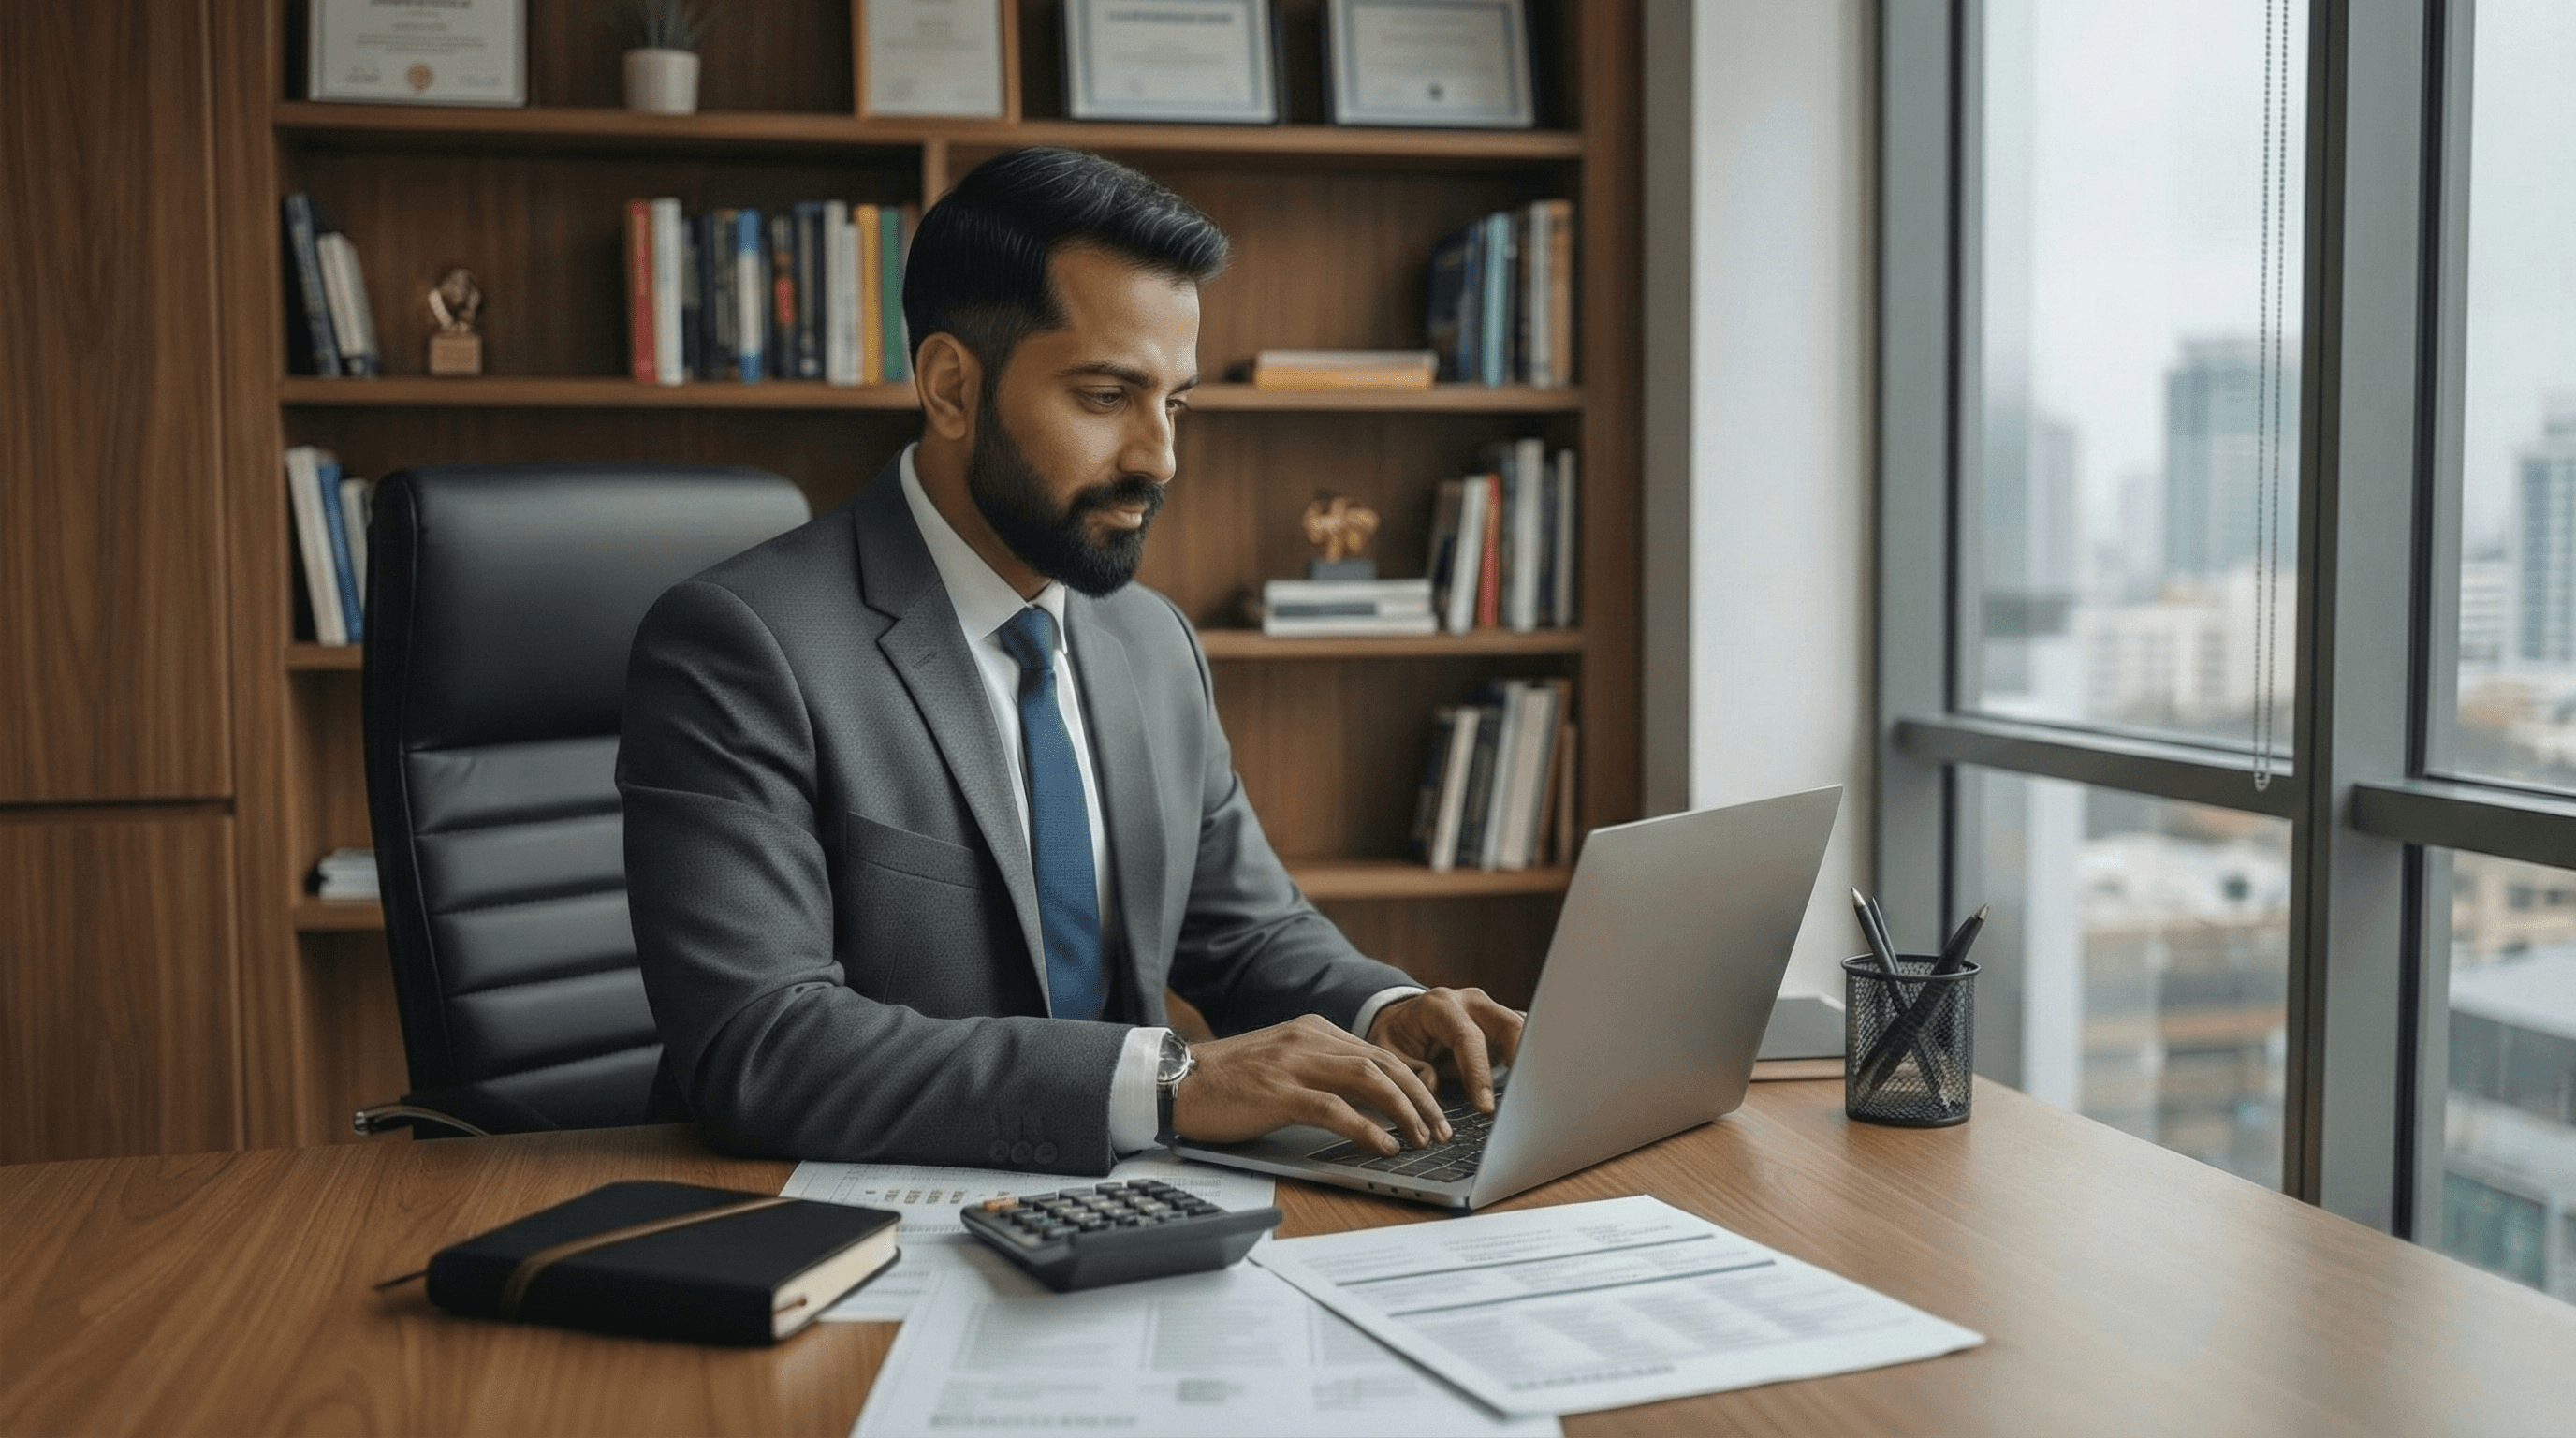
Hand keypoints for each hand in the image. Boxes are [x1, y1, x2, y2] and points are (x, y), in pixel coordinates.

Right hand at [1168, 1014, 1449, 1155]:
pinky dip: (1368, 1128)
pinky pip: (1336, 1109)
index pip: (1379, 1052)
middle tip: (1442, 1128)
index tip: (1433, 1108)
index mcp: (1313, 1030)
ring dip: (1404, 1112)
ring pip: (1370, 1080)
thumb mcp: (1282, 1064)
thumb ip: (1321, 1070)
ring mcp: (1294, 1063)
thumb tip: (1365, 1100)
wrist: (1176, 1082)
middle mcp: (1309, 1039)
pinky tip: (1385, 1145)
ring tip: (1423, 1138)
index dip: (1413, 1081)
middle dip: (1420, 1098)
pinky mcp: (1279, 1092)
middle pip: (1384, 1063)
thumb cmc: (1226, 1082)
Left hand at [1366, 987, 1522, 1113]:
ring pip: (1523, 1029)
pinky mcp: (1502, 1025)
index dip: (1478, 1073)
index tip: (1485, 1108)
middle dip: (1521, 1059)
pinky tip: (1530, 1088)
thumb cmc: (1395, 1038)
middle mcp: (1471, 1002)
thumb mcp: (1386, 1054)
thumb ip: (1408, 1070)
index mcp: (1440, 1006)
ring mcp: (1490, 1011)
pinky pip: (1523, 1038)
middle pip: (1509, 1024)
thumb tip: (1434, 1086)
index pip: (1468, 1037)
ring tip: (1532, 1096)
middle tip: (1524, 1098)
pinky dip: (1529, 1061)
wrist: (1401, 1020)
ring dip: (1531, 1061)